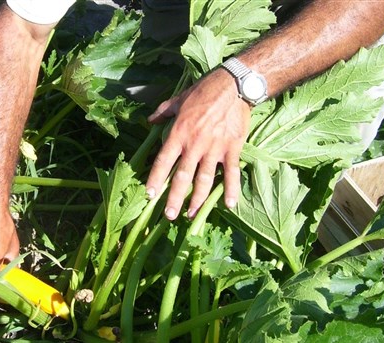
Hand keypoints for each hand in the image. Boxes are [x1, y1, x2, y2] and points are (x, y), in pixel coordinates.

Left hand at [146, 69, 249, 219]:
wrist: (234, 85)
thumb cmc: (204, 91)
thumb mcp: (179, 99)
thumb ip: (163, 112)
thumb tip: (149, 121)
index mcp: (179, 133)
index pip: (164, 160)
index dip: (156, 178)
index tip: (150, 194)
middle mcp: (195, 144)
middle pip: (183, 176)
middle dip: (174, 197)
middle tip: (168, 215)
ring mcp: (214, 148)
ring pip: (205, 179)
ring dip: (198, 199)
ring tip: (191, 214)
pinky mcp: (232, 148)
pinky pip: (231, 172)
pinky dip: (231, 189)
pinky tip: (229, 204)